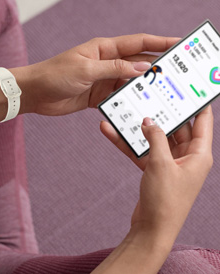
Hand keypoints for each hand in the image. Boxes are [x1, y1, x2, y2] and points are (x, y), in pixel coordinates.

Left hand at [13, 34, 179, 115]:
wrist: (35, 93)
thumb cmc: (55, 74)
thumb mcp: (86, 69)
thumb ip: (115, 68)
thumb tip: (143, 67)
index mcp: (104, 48)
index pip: (137, 42)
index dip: (159, 42)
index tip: (178, 43)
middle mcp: (106, 62)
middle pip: (137, 62)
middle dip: (155, 67)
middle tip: (177, 73)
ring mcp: (102, 79)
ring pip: (129, 81)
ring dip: (142, 86)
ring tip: (162, 92)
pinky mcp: (97, 95)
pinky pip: (117, 97)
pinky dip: (127, 100)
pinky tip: (139, 105)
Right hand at [101, 106, 213, 246]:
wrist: (152, 228)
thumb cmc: (165, 199)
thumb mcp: (160, 164)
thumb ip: (155, 138)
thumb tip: (149, 120)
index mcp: (198, 155)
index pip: (203, 122)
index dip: (199, 104)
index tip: (192, 88)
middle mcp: (187, 158)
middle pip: (177, 128)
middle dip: (164, 112)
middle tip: (153, 94)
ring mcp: (171, 164)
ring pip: (157, 139)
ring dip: (141, 128)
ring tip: (128, 111)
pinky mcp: (156, 170)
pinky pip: (144, 151)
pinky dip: (130, 143)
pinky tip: (113, 132)